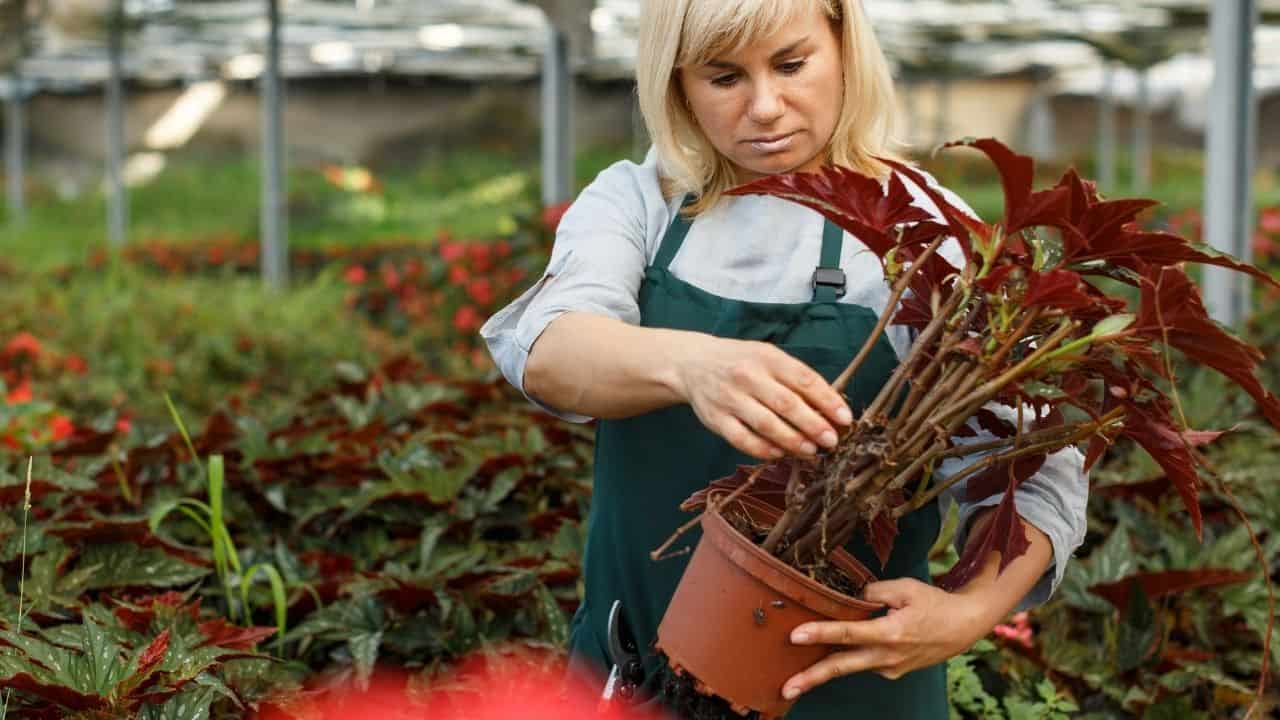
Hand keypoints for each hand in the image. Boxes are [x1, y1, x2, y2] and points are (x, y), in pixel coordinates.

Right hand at [673, 335, 852, 460]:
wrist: (693, 363)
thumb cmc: (741, 362)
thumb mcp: (768, 358)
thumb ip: (795, 379)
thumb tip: (830, 407)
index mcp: (767, 357)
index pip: (804, 380)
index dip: (827, 401)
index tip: (845, 419)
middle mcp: (748, 376)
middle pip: (787, 404)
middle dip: (814, 425)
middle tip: (831, 441)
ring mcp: (729, 398)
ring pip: (766, 425)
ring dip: (793, 441)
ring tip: (811, 451)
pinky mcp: (715, 419)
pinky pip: (742, 439)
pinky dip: (764, 450)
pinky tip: (780, 454)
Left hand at [781, 578, 993, 698]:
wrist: (963, 628)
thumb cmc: (934, 604)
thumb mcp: (904, 588)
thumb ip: (872, 591)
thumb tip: (846, 595)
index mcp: (891, 633)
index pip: (847, 633)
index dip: (820, 633)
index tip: (795, 636)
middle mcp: (888, 656)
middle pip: (842, 666)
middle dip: (811, 678)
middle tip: (786, 689)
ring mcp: (890, 668)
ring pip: (850, 666)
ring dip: (823, 671)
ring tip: (796, 680)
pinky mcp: (891, 672)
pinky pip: (864, 661)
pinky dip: (850, 656)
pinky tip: (842, 647)